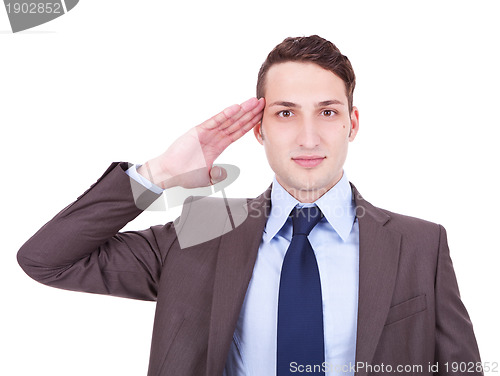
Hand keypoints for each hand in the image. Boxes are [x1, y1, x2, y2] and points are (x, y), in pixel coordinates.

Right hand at [138, 97, 264, 188]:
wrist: (169, 173)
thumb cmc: (185, 175)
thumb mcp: (206, 178)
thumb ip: (217, 175)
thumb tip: (224, 172)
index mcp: (218, 146)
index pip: (238, 132)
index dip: (250, 124)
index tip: (261, 116)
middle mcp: (214, 137)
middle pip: (236, 123)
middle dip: (250, 113)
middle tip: (262, 102)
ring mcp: (207, 133)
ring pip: (228, 120)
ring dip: (242, 111)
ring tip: (253, 102)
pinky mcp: (198, 131)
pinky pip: (215, 121)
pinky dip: (225, 114)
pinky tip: (236, 108)